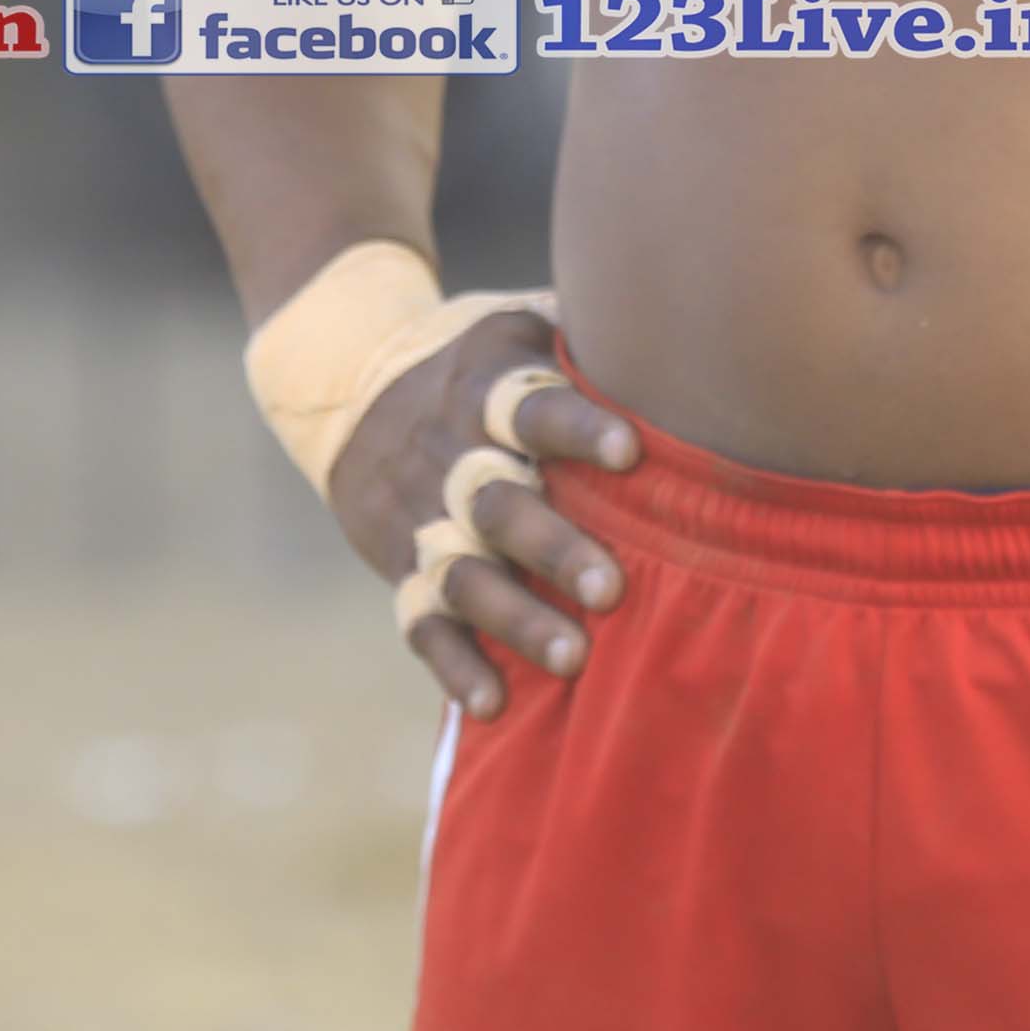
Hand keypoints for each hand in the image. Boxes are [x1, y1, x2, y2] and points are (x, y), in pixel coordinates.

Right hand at [323, 303, 637, 722]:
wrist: (346, 382)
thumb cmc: (475, 360)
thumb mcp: (514, 325)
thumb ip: (582, 334)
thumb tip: (683, 325)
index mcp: (483, 388)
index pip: (530, 407)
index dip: (578, 428)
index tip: (632, 451)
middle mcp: (448, 455)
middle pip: (497, 502)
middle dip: (553, 547)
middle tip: (612, 588)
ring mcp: (419, 517)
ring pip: (463, 574)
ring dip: (515, 619)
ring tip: (574, 658)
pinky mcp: (399, 567)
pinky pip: (421, 622)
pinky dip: (454, 665)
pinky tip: (493, 705)